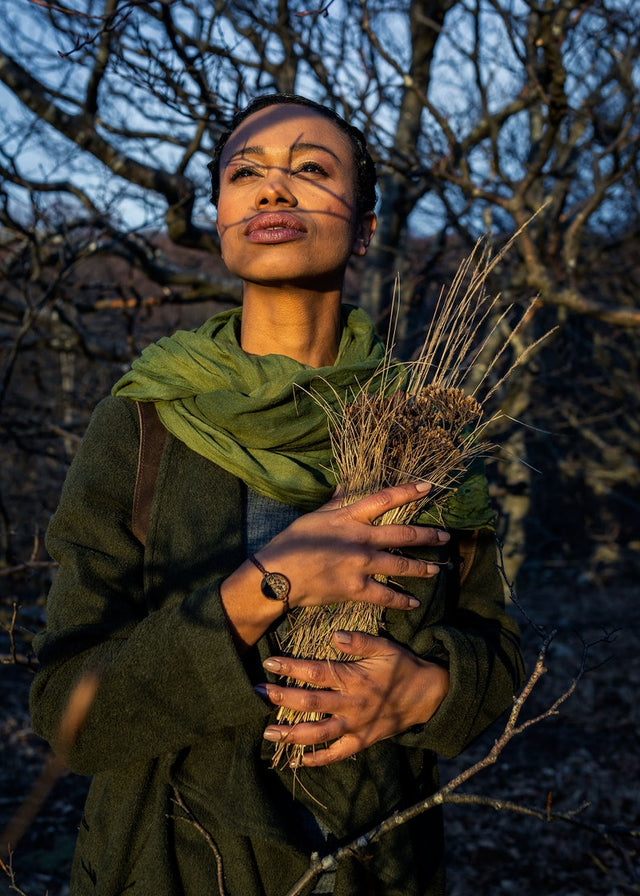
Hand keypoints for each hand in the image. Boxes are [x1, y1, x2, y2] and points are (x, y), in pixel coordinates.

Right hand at [256, 481, 448, 612]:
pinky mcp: (356, 589)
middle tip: (446, 537)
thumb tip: (345, 485)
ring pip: (401, 565)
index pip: (385, 499)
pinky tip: (414, 602)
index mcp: (349, 517)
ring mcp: (360, 565)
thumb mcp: (313, 516)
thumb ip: (335, 503)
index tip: (428, 488)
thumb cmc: (291, 542)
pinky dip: (402, 600)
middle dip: (428, 536)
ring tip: (436, 569)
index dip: (409, 492)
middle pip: (403, 535)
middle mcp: (360, 539)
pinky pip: (386, 595)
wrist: (278, 576)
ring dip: (422, 567)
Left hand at [257, 630, 449, 765]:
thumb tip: (334, 635)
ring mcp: (357, 726)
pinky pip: (338, 754)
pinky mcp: (363, 741)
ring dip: (291, 735)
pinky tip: (298, 762)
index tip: (269, 662)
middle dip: (280, 699)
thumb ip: (360, 641)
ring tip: (267, 734)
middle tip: (256, 693)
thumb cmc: (402, 665)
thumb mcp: (385, 647)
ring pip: (319, 734)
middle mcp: (352, 704)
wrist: (429, 694)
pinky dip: (318, 760)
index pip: (317, 673)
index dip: (291, 668)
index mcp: (355, 678)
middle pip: (311, 704)